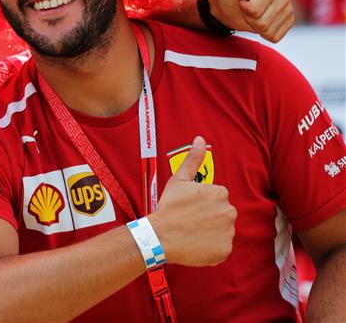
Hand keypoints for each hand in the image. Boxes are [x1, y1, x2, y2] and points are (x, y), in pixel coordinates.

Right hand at [149, 136, 236, 266]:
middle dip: (209, 217)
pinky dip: (211, 248)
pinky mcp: (225, 250)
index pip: (217, 197)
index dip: (202, 203)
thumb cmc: (169, 207)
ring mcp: (228, 232)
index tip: (190, 207)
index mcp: (221, 193)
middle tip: (190, 220)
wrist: (160, 236)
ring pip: (222, 231)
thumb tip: (200, 139)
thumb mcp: (179, 180)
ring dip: (210, 232)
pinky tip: (196, 244)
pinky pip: (221, 248)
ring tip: (191, 232)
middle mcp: (230, 211)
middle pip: (222, 214)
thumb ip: (193, 159)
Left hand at [209, 0, 293, 41]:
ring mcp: (287, 11)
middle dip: (249, 18)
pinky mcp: (286, 24)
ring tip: (251, 15)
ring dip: (255, 27)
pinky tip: (259, 23)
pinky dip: (264, 34)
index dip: (244, 8)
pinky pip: (276, 37)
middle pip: (263, 22)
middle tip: (244, 8)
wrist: (227, 8)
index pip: (254, 9)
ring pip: (269, 31)